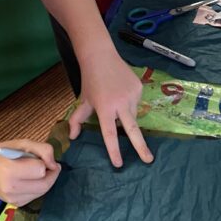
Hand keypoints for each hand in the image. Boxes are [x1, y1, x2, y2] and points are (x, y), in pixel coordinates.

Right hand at [0, 139, 59, 205]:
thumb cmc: (3, 153)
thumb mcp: (23, 143)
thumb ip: (43, 149)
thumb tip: (55, 165)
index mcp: (10, 170)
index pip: (40, 170)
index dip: (44, 161)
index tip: (39, 157)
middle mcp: (11, 188)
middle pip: (44, 184)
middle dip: (50, 174)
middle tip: (47, 165)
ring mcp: (13, 199)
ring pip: (43, 192)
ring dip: (45, 180)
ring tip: (35, 171)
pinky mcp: (16, 204)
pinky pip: (36, 196)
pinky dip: (38, 187)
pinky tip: (29, 180)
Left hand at [68, 50, 152, 167]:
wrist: (101, 56)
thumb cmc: (90, 81)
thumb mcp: (83, 101)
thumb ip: (77, 120)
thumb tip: (72, 137)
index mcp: (104, 108)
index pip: (109, 133)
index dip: (114, 150)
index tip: (119, 164)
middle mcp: (120, 103)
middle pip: (132, 129)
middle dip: (141, 146)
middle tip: (149, 160)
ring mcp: (132, 95)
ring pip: (133, 114)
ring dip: (126, 115)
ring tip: (115, 99)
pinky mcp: (139, 88)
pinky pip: (137, 103)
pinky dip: (130, 103)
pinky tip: (121, 92)